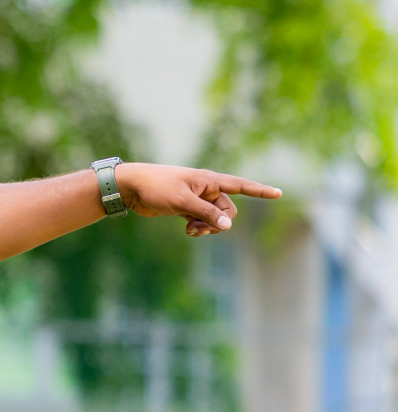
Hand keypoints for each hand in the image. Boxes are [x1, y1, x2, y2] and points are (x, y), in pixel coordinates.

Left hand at [113, 163, 280, 236]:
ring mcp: (196, 199)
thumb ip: (206, 213)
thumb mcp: (182, 201)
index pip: (241, 185)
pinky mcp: (186, 208)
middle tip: (198, 227)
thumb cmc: (157, 188)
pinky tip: (188, 231)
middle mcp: (206, 188)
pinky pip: (202, 221)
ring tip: (190, 230)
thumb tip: (228, 226)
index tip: (279, 193)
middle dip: (218, 222)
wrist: (132, 187)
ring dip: (207, 228)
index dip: (260, 191)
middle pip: (227, 210)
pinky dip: (198, 228)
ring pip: (214, 218)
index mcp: (209, 180)